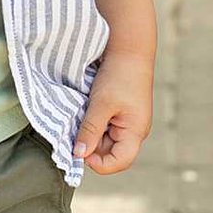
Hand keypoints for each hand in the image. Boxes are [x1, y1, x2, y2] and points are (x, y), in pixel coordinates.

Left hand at [76, 51, 153, 175]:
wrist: (129, 50)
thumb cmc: (120, 76)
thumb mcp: (101, 104)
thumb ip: (90, 131)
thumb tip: (78, 155)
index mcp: (135, 132)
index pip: (118, 162)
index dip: (98, 162)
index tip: (79, 149)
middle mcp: (134, 131)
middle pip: (110, 153)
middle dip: (91, 146)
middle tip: (77, 129)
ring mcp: (128, 123)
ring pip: (105, 141)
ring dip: (90, 133)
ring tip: (82, 116)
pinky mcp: (121, 115)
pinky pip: (105, 128)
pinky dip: (93, 124)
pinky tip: (87, 111)